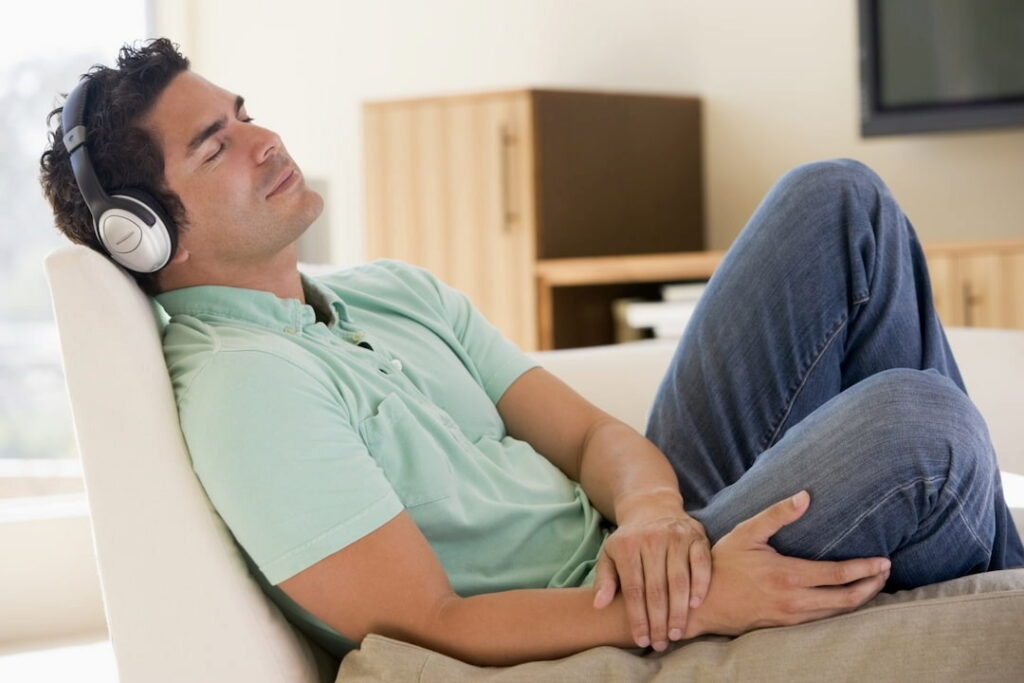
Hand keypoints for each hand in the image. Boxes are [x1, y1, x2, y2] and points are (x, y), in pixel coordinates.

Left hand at [591, 506, 710, 650]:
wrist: (652, 507)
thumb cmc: (629, 540)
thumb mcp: (610, 554)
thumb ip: (605, 580)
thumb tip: (599, 605)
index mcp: (627, 546)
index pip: (633, 589)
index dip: (637, 617)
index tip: (641, 640)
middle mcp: (652, 540)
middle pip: (657, 589)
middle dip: (658, 621)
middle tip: (661, 644)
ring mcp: (676, 537)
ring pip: (679, 580)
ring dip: (679, 611)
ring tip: (676, 634)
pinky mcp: (696, 536)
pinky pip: (701, 564)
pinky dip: (700, 585)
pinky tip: (695, 606)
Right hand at [684, 490, 890, 638]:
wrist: (704, 604)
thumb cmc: (723, 564)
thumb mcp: (746, 533)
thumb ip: (777, 514)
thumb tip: (805, 496)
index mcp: (788, 574)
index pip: (838, 575)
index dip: (866, 569)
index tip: (884, 561)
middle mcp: (794, 599)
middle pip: (846, 598)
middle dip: (871, 585)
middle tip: (886, 572)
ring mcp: (792, 616)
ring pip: (838, 612)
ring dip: (860, 599)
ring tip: (874, 584)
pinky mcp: (786, 625)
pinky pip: (824, 620)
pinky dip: (842, 609)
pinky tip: (848, 599)